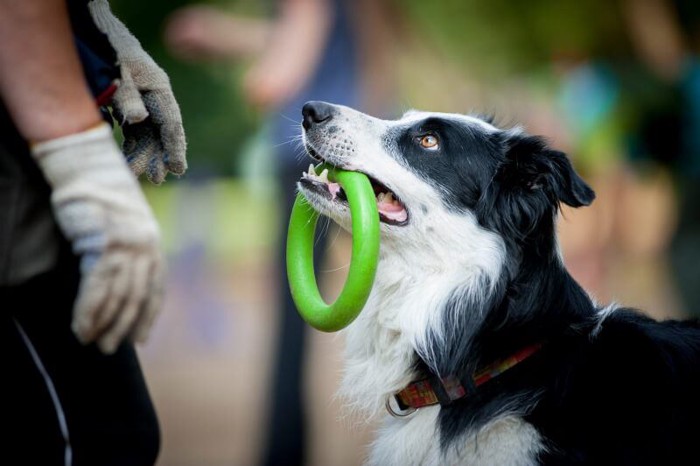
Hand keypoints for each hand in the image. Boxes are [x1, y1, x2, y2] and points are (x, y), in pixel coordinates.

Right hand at [31, 123, 163, 353]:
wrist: (86, 166)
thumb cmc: (99, 196)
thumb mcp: (123, 226)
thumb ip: (127, 252)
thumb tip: (119, 284)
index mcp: (154, 243)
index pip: (156, 289)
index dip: (148, 316)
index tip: (140, 339)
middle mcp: (147, 247)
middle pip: (137, 297)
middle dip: (122, 327)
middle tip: (107, 348)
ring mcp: (128, 245)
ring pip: (118, 297)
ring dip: (102, 324)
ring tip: (90, 342)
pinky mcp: (105, 244)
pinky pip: (97, 288)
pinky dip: (88, 311)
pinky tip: (80, 327)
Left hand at [89, 0, 186, 184]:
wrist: (96, 33)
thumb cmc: (110, 51)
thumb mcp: (118, 71)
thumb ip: (127, 95)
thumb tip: (137, 120)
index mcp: (160, 90)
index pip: (172, 124)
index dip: (175, 148)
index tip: (177, 169)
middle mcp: (156, 101)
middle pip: (162, 134)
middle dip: (160, 157)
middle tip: (157, 179)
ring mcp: (145, 106)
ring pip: (149, 137)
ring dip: (145, 156)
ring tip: (138, 176)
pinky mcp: (131, 110)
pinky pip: (135, 134)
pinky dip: (132, 148)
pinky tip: (126, 161)